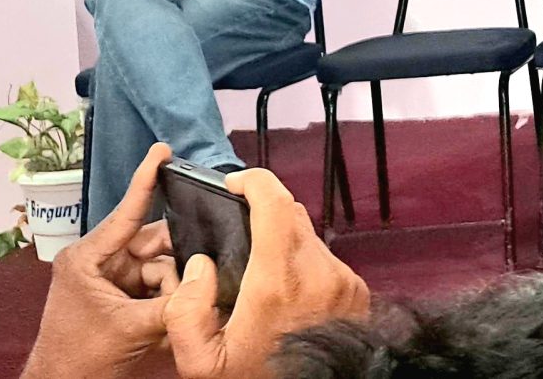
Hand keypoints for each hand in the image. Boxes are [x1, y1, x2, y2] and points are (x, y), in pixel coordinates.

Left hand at [20, 144, 180, 378]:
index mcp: (89, 258)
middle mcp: (100, 261)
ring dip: (172, 288)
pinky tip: (167, 319)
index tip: (162, 150)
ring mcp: (111, 279)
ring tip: (167, 317)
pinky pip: (157, 286)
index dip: (147, 180)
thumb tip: (209, 284)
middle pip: (155, 243)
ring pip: (162, 266)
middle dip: (176, 263)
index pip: (127, 212)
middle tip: (195, 280)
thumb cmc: (79, 357)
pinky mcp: (121, 297)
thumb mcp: (131, 327)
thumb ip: (173, 303)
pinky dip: (167, 300)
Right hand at [163, 167, 370, 378]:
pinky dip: (304, 262)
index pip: (276, 205)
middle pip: (293, 214)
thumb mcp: (200, 362)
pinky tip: (284, 289)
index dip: (255, 181)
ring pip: (311, 236)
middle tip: (237, 229)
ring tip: (257, 268)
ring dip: (284, 240)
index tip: (235, 183)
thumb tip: (201, 265)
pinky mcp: (358, 292)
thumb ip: (185, 311)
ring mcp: (344, 282)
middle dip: (264, 212)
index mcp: (280, 283)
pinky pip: (327, 259)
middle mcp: (320, 275)